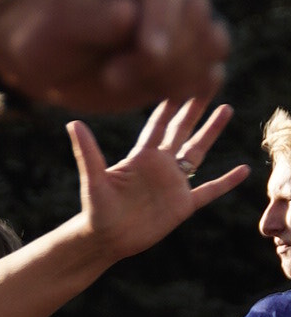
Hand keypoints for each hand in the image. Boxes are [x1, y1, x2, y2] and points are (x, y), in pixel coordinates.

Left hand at [0, 0, 226, 117]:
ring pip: (211, 46)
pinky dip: (189, 88)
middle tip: (110, 77)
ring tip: (123, 81)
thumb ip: (96, 18)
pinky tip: (156, 95)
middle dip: (159, 57)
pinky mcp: (190, 51)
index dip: (163, 22)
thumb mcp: (60, 20)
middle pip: (195, 18)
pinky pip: (211, 72)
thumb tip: (130, 15)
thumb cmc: (47, 28)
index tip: (150, 54)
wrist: (47, 54)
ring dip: (175, 75)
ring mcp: (188, 13)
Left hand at [68, 96, 245, 258]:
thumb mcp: (94, 180)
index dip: (169, 102)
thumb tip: (72, 124)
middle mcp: (160, 165)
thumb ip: (87, 153)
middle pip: (182, 129)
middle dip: (194, 106)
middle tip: (207, 80)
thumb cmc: (95, 210)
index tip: (179, 75)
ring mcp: (174, 184)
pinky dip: (226, 181)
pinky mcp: (183, 205)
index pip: (159, 123)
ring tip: (226, 109)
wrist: (105, 240)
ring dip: (211, 131)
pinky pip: (210, 190)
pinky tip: (244, 170)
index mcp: (141, 156)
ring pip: (198, 151)